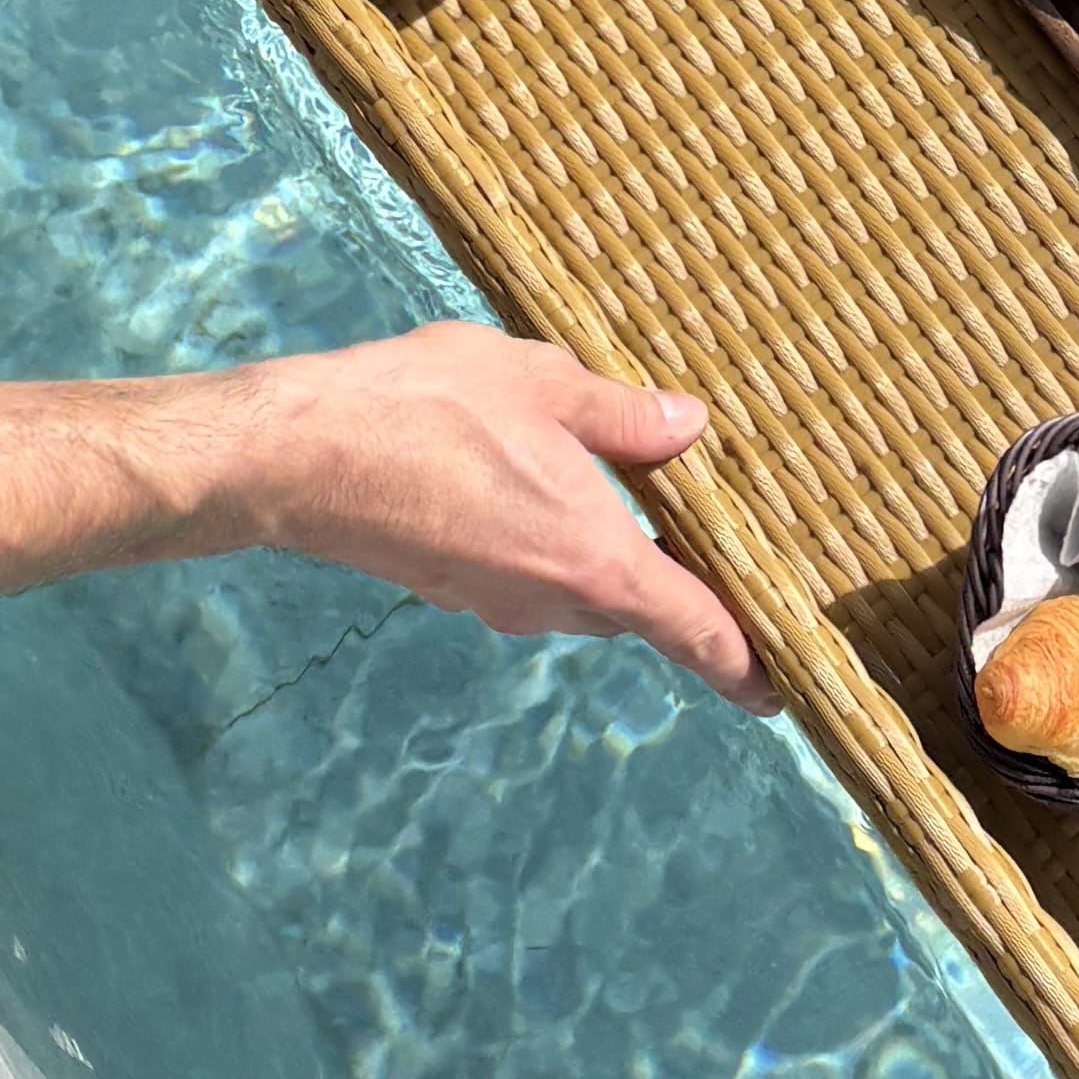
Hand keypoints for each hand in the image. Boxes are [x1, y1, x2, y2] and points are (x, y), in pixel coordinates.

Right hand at [215, 323, 761, 696]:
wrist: (297, 456)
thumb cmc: (425, 409)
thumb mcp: (544, 383)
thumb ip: (625, 415)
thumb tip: (689, 427)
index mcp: (597, 561)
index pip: (697, 631)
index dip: (746, 665)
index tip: (781, 694)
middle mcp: (552, 601)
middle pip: (641, 607)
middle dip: (676, 583)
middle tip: (715, 540)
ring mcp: (496, 602)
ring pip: (581, 590)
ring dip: (607, 554)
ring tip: (630, 493)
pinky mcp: (452, 588)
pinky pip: (528, 575)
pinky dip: (550, 543)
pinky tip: (537, 480)